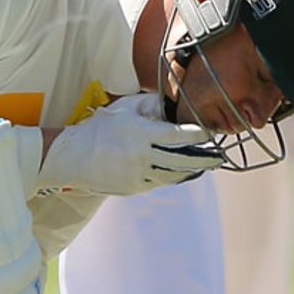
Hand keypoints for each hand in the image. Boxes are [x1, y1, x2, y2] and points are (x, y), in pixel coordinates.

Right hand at [36, 92, 224, 195]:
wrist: (74, 157)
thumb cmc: (102, 127)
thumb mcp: (126, 109)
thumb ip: (151, 106)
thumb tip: (173, 105)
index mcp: (142, 135)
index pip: (179, 136)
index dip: (198, 136)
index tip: (210, 133)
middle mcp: (143, 158)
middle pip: (183, 162)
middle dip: (204, 160)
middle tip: (219, 158)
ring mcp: (139, 177)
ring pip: (174, 176)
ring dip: (190, 171)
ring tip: (204, 166)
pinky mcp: (134, 189)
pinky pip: (159, 182)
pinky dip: (172, 176)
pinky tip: (180, 171)